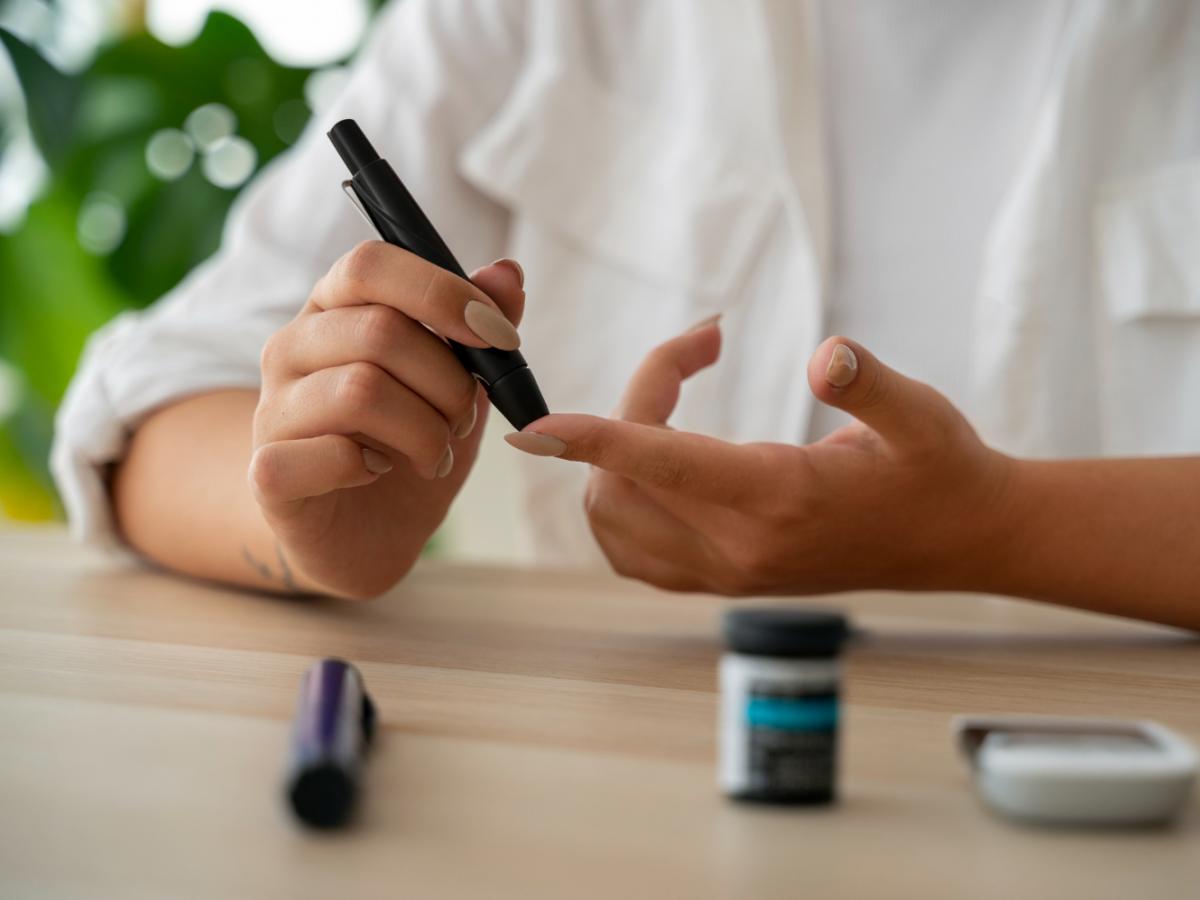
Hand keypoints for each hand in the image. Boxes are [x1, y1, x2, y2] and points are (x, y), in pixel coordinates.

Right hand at [250, 241, 524, 596]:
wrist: (364, 534)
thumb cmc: (407, 445)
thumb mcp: (457, 383)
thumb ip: (478, 327)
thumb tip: (507, 273)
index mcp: (336, 309)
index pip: (372, 264)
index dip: (442, 293)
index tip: (500, 337)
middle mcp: (292, 347)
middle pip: (379, 331)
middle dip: (449, 382)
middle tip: (463, 421)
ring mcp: (272, 408)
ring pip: (361, 390)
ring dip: (425, 431)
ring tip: (435, 455)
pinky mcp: (268, 473)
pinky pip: (329, 454)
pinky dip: (371, 467)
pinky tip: (377, 473)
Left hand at [505, 321, 1016, 594]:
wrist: (960, 542)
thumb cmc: (938, 468)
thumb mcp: (921, 414)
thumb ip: (867, 384)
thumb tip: (824, 354)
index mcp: (779, 500)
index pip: (664, 465)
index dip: (595, 439)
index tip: (537, 425)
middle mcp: (738, 548)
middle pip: (622, 482)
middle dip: (628, 409)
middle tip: (693, 356)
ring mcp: (724, 574)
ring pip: (613, 523)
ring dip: (613, 458)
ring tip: (672, 403)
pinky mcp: (720, 582)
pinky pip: (632, 553)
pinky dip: (619, 501)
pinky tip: (657, 458)